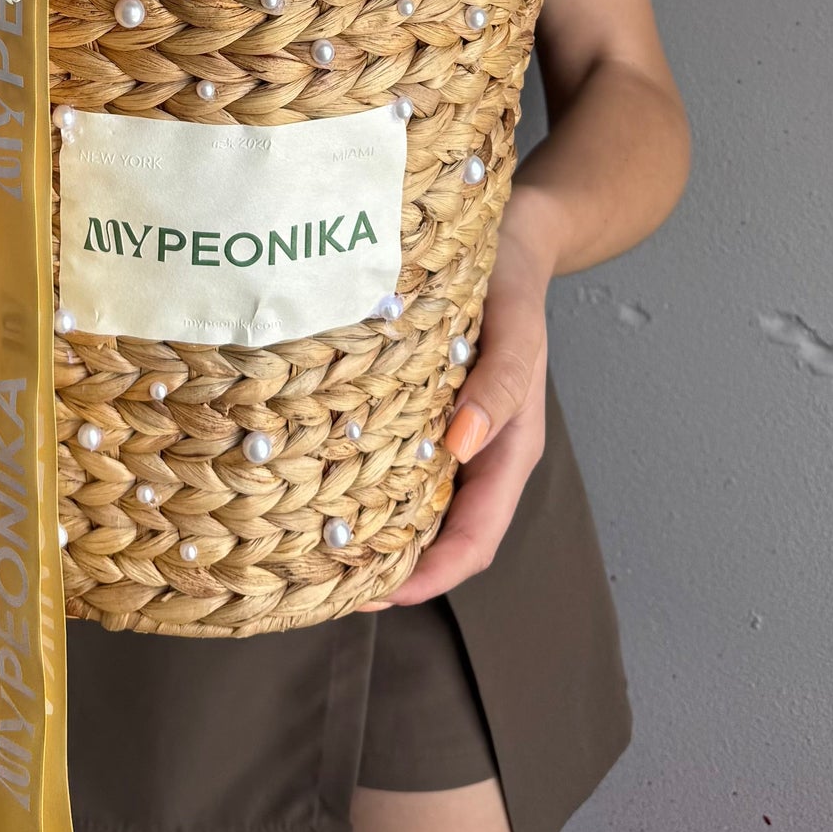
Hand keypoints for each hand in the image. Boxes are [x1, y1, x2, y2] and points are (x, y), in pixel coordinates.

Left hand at [361, 187, 560, 606]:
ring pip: (416, 503)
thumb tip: (464, 447)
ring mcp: (450, 432)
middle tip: (328, 583)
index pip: (476, 538)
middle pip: (441, 535)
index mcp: (509, 449)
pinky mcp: (424, 407)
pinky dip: (368, 481)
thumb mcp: (517, 333)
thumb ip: (500, 389)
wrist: (511, 238)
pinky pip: (398, 459)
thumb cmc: (514, 286)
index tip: (380, 593)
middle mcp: (478, 452)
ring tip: (316, 545)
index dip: (432, 576)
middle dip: (393, 568)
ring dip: (376, 531)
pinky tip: (323, 477)